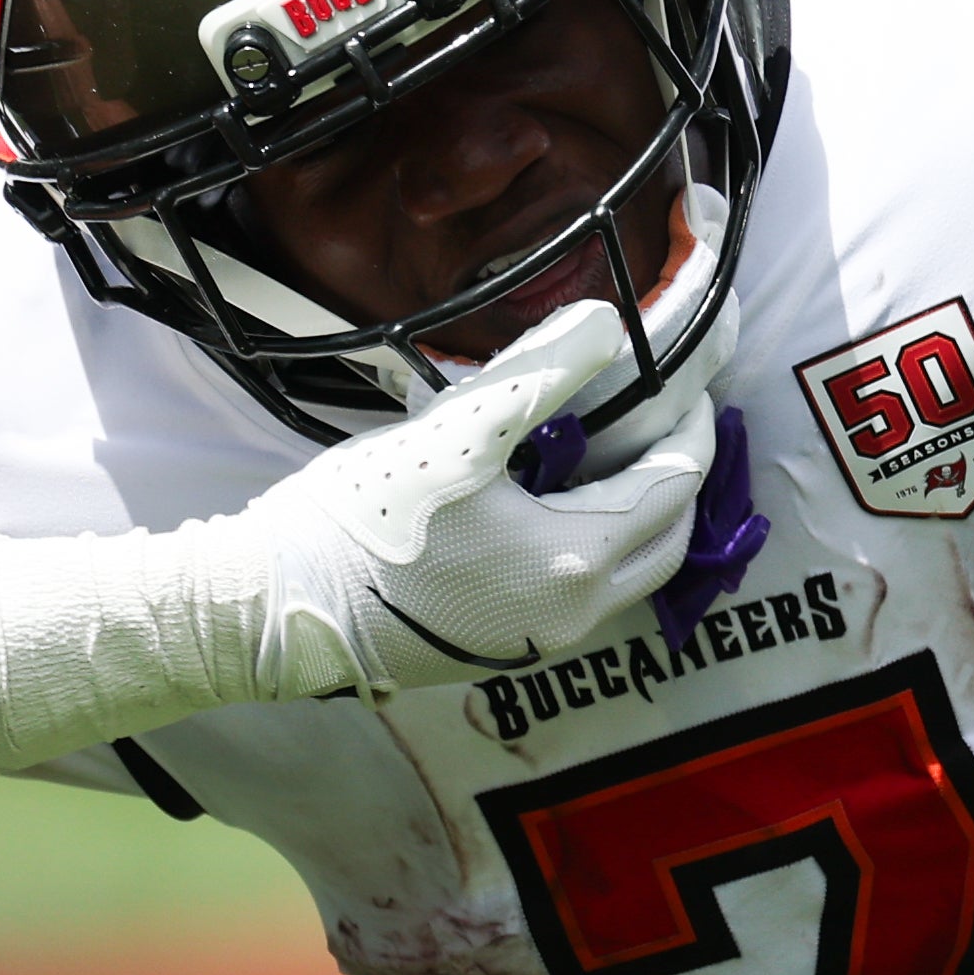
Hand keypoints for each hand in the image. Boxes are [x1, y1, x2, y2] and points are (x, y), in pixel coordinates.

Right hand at [238, 302, 712, 696]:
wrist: (281, 607)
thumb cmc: (362, 522)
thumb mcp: (456, 432)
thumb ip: (541, 375)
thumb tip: (608, 325)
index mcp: (574, 562)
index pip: (672, 488)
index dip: (690, 431)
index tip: (692, 388)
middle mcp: (572, 617)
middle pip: (665, 543)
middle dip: (676, 481)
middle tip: (666, 423)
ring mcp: (537, 643)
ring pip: (625, 575)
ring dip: (635, 517)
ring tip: (612, 454)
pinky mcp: (501, 649)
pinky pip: (580, 595)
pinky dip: (593, 545)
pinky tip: (553, 502)